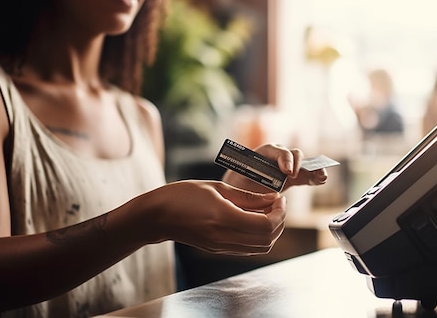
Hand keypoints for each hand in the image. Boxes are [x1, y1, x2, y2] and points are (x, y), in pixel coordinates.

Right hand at [151, 180, 285, 255]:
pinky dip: (259, 236)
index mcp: (223, 218)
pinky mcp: (219, 249)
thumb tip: (273, 198)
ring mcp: (221, 246)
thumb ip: (247, 196)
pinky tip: (254, 219)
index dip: (279, 213)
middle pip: (267, 239)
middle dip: (279, 222)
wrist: (156, 216)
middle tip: (277, 204)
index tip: (280, 198)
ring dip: (271, 231)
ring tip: (267, 211)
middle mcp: (224, 237)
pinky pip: (249, 248)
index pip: (265, 225)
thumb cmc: (181, 195)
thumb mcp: (216, 187)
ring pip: (261, 248)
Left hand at [222, 143, 327, 192]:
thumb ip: (248, 184)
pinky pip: (306, 175)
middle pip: (294, 154)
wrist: (238, 190)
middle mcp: (277, 157)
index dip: (285, 159)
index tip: (287, 172)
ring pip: (304, 163)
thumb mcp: (238, 183)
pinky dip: (314, 177)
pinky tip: (322, 180)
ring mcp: (287, 166)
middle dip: (298, 164)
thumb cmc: (236, 185)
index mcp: (264, 153)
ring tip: (321, 177)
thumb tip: (256, 193)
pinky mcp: (292, 177)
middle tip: (295, 177)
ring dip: (313, 169)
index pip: (278, 151)